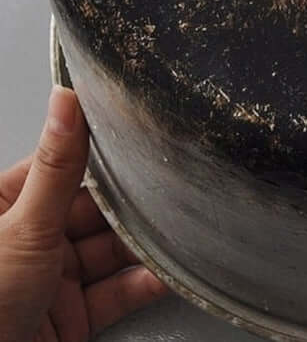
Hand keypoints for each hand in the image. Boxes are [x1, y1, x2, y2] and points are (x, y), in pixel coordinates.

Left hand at [0, 87, 168, 341]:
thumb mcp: (25, 228)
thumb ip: (58, 168)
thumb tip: (67, 100)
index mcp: (7, 208)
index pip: (65, 167)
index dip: (104, 154)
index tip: (143, 137)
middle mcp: (30, 240)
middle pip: (95, 211)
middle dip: (133, 205)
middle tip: (172, 189)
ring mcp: (52, 280)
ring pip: (110, 251)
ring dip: (144, 246)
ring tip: (179, 231)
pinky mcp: (72, 316)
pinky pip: (116, 292)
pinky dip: (143, 283)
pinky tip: (167, 273)